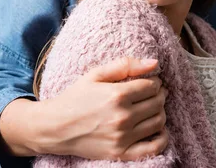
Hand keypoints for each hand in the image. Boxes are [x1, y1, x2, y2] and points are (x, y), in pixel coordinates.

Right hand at [0, 57, 168, 160]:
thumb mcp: (95, 74)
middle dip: (159, 94)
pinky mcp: (120, 153)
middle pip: (157, 103)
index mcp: (117, 95)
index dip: (155, 82)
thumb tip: (154, 62)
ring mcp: (122, 137)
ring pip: (158, 122)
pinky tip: (158, 130)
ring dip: (160, 112)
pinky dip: (162, 138)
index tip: (151, 82)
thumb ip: (125, 65)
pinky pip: (153, 148)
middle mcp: (122, 117)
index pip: (152, 86)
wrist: (54, 128)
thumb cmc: (75, 98)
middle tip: (153, 93)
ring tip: (152, 108)